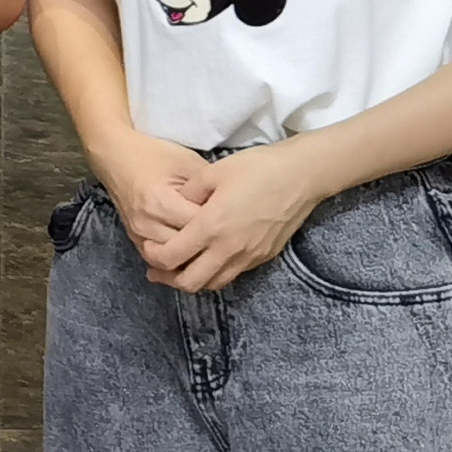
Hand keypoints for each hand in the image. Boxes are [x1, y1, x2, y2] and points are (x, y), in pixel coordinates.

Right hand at [91, 127, 218, 257]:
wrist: (117, 157)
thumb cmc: (155, 156)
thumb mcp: (188, 163)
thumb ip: (208, 188)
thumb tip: (229, 211)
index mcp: (159, 201)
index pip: (197, 226)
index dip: (219, 225)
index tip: (235, 220)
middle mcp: (146, 223)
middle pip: (185, 249)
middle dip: (207, 246)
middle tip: (227, 239)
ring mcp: (138, 234)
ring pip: (171, 261)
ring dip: (191, 258)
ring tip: (213, 250)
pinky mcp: (135, 239)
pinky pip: (158, 260)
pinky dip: (176, 261)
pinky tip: (192, 255)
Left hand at [139, 144, 320, 293]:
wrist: (303, 175)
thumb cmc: (258, 168)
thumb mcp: (213, 171)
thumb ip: (188, 192)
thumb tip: (175, 204)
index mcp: (211, 226)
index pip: (171, 257)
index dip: (153, 256)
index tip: (148, 248)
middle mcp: (229, 249)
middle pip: (190, 282)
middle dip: (169, 279)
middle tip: (157, 269)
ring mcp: (249, 256)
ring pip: (213, 284)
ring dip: (193, 279)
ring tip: (181, 267)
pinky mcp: (263, 257)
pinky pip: (232, 274)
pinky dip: (215, 273)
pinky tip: (209, 258)